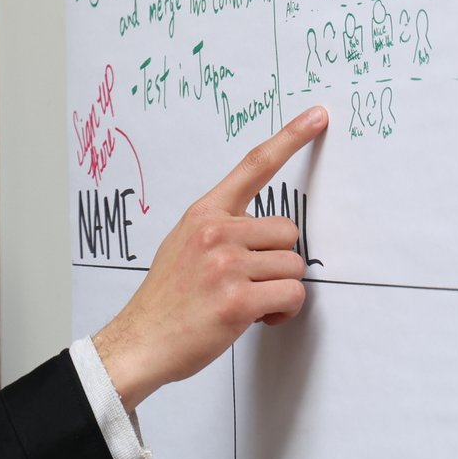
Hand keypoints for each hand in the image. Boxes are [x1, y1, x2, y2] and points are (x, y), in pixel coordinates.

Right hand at [92, 107, 328, 410]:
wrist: (140, 341)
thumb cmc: (165, 300)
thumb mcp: (182, 245)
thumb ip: (219, 229)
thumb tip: (260, 232)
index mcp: (203, 214)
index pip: (254, 166)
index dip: (290, 138)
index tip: (317, 117)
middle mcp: (216, 232)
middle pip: (288, 232)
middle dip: (278, 262)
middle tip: (250, 283)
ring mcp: (227, 265)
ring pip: (293, 266)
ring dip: (280, 290)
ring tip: (248, 303)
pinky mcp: (238, 300)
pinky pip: (292, 296)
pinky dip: (283, 312)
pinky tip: (257, 319)